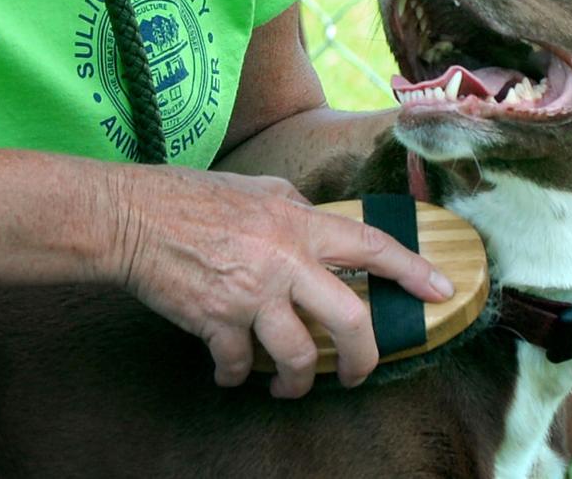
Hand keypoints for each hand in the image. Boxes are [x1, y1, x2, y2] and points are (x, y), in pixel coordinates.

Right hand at [101, 166, 453, 397]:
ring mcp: (250, 294)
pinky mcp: (217, 322)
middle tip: (360, 371)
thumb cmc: (188, 197)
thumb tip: (315, 219)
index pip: (369, 245)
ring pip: (299, 357)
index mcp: (295, 221)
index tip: (440, 289)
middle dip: (364, 357)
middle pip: (349, 320)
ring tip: (286, 385)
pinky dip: (237, 376)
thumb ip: (291, 205)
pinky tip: (231, 372)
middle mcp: (282, 259)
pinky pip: (240, 366)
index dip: (411, 270)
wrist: (131, 218)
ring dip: (297, 382)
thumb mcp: (253, 187)